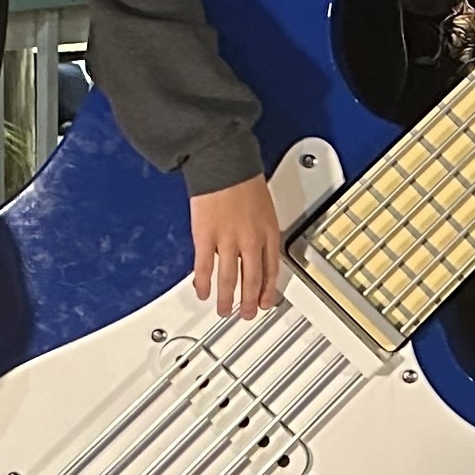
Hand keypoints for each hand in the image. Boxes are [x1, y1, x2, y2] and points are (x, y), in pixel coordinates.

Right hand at [188, 175, 283, 318]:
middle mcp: (250, 239)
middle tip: (246, 314)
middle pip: (252, 278)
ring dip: (227, 298)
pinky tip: (203, 292)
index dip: (267, 289)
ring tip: (225, 310)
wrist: (223, 161)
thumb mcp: (264, 206)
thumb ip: (261, 230)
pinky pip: (204, 266)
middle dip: (249, 301)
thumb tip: (258, 249)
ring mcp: (227, 240)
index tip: (265, 302)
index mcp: (268, 231)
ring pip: (229, 278)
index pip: (272, 269)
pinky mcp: (205, 236)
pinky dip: (203, 282)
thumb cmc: (243, 177)